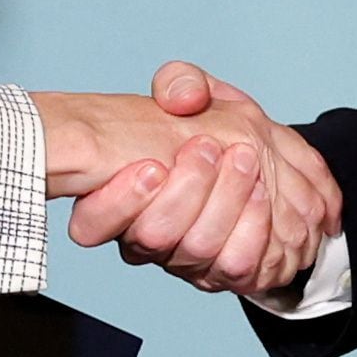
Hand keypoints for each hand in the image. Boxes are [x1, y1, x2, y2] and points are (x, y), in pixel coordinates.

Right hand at [36, 64, 338, 299]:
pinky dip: (252, 225)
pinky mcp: (227, 273)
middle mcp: (145, 239)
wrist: (267, 167)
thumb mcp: (198, 94)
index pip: (89, 225)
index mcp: (119, 199)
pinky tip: (261, 194)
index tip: (152, 166)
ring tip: (243, 160)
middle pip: (151, 236)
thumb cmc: (217, 131)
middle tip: (208, 147)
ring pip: (196, 249)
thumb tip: (182, 99)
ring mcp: (185, 261)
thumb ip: (180, 83)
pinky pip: (236, 264)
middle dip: (185, 189)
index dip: (115, 204)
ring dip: (223, 199)